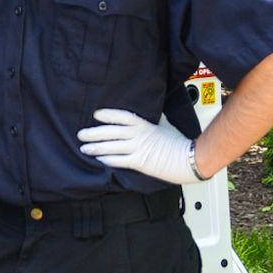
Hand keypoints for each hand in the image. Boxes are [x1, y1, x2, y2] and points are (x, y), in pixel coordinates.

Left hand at [77, 108, 202, 184]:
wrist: (191, 159)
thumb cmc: (181, 142)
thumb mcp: (166, 125)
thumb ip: (156, 118)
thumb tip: (153, 109)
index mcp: (145, 125)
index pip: (123, 116)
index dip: (108, 115)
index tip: (96, 114)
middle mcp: (139, 136)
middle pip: (111, 132)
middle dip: (94, 133)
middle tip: (81, 134)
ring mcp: (138, 149)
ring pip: (111, 147)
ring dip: (96, 147)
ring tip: (84, 148)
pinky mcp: (140, 163)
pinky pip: (119, 161)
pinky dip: (107, 160)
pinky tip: (99, 160)